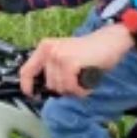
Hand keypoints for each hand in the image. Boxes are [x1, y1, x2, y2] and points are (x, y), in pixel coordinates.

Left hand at [20, 23, 134, 96]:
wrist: (110, 41)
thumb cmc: (90, 52)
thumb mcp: (65, 56)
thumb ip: (52, 69)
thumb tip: (43, 90)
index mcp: (45, 47)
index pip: (26, 71)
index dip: (27, 86)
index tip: (31, 95)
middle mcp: (49, 50)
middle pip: (49, 85)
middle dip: (64, 89)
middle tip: (77, 80)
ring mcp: (58, 56)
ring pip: (60, 88)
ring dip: (74, 89)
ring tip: (84, 78)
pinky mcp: (69, 63)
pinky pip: (71, 87)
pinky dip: (81, 89)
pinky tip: (87, 81)